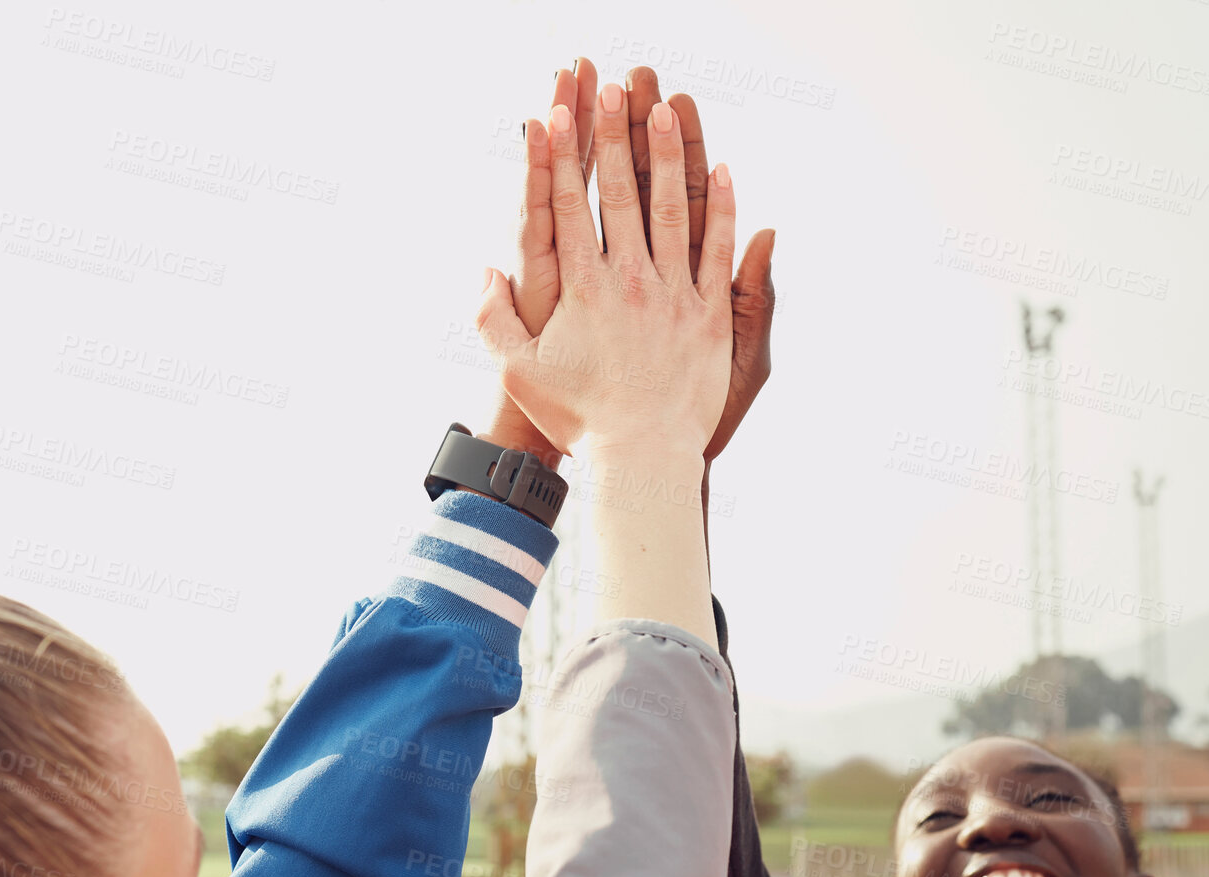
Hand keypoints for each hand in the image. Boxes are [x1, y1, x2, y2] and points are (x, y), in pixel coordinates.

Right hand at [476, 88, 736, 460]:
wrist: (641, 458)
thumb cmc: (576, 418)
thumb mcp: (518, 372)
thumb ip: (494, 319)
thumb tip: (486, 269)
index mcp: (581, 290)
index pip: (566, 208)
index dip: (559, 157)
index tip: (555, 113)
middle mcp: (628, 281)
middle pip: (620, 194)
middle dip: (614, 136)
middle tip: (612, 88)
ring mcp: (673, 295)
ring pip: (671, 211)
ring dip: (669, 156)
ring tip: (667, 108)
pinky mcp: (709, 316)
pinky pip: (717, 252)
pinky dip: (721, 211)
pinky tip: (722, 172)